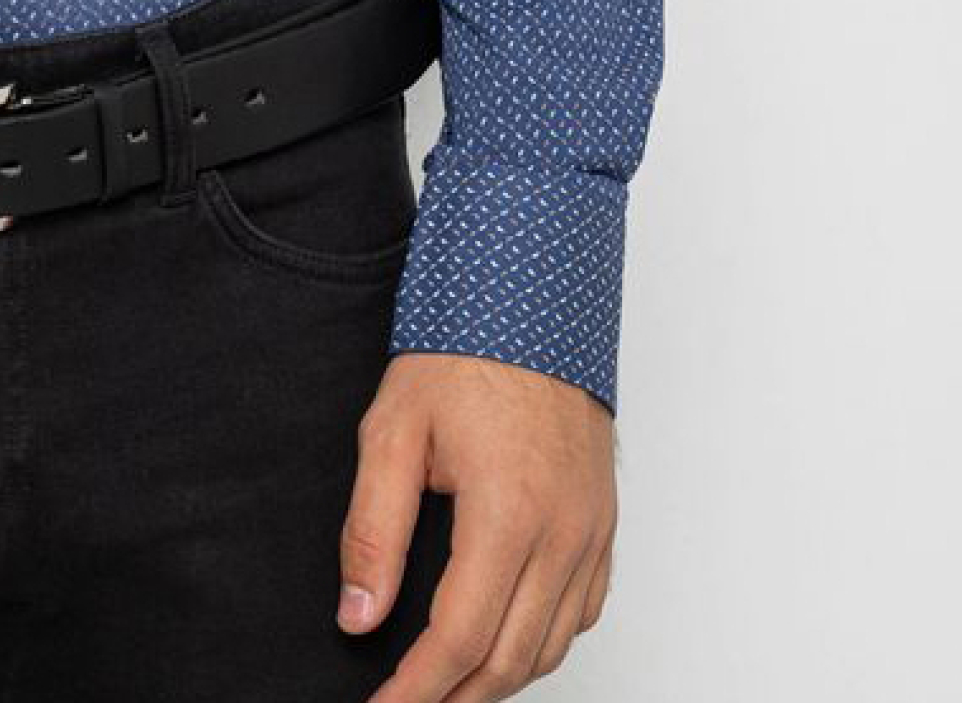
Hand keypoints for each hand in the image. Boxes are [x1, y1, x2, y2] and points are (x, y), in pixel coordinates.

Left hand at [338, 352, 616, 698]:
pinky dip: (541, 642)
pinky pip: (582, 612)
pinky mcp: (603, 523)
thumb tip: (358, 617)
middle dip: (454, 698)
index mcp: (509, 514)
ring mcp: (592, 531)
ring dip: (498, 678)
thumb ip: (372, 531)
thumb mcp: (393, 431)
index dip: (416, 690)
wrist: (529, 299)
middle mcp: (563, 534)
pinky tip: (504, 641)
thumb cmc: (461, 354)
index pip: (459, 639)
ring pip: (551, 645)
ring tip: (445, 686)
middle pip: (509, 659)